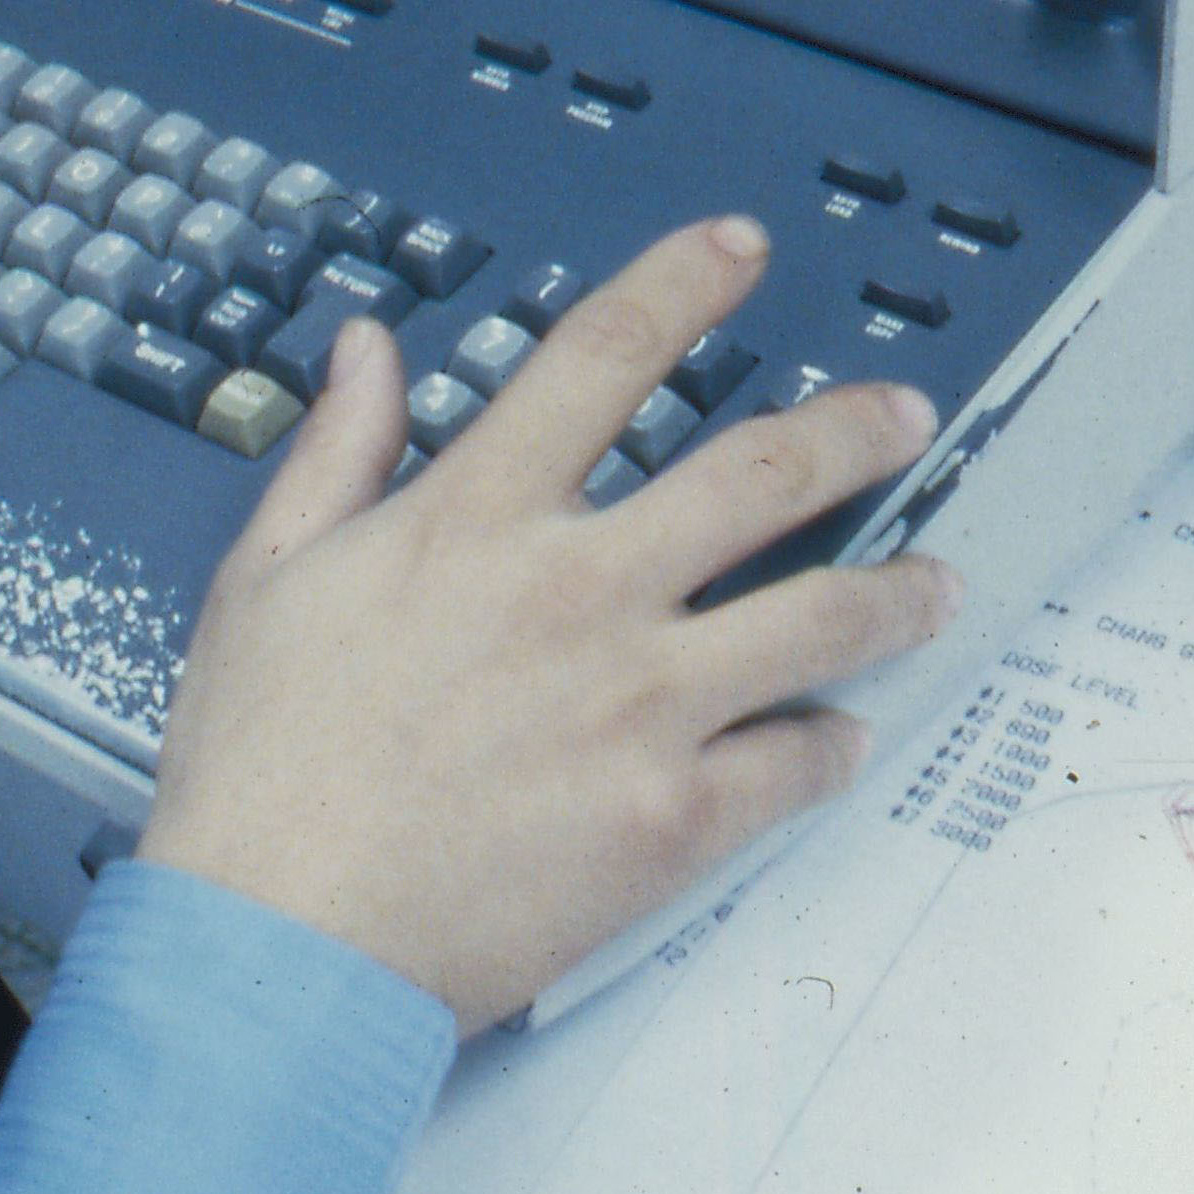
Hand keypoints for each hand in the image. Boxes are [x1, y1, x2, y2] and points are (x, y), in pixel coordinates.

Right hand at [137, 217, 960, 1031]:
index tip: (742, 249)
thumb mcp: (267, 580)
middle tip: (905, 414)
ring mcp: (641, 704)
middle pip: (761, 472)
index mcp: (476, 519)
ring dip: (896, 591)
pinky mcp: (673, 818)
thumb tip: (370, 347)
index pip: (604, 355)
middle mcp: (579, 591)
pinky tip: (846, 737)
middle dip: (854, 429)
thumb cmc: (258, 774)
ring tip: (935, 584)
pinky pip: (797, 762)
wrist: (280, 945)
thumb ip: (337, 452)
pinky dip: (835, 746)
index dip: (686, 282)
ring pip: (822, 615)